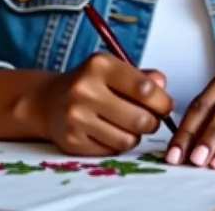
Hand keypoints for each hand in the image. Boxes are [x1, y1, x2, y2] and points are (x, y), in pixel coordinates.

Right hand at [30, 54, 172, 156]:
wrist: (48, 101)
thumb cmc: (91, 83)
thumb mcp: (115, 70)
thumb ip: (142, 77)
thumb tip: (163, 85)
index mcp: (100, 65)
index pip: (144, 88)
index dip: (162, 101)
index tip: (165, 105)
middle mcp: (85, 89)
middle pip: (139, 118)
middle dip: (153, 122)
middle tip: (152, 119)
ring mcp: (76, 117)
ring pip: (127, 139)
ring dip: (137, 135)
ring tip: (131, 125)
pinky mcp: (72, 141)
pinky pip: (111, 150)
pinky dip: (119, 144)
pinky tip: (112, 132)